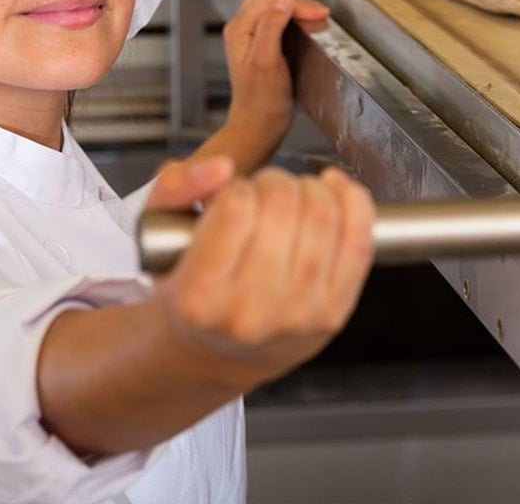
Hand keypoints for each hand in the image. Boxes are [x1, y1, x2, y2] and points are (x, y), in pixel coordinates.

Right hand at [155, 167, 374, 390]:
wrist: (224, 351)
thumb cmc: (193, 288)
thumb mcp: (159, 238)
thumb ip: (175, 188)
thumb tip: (221, 168)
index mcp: (200, 298)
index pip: (236, 208)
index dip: (239, 187)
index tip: (235, 196)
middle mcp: (250, 313)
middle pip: (282, 206)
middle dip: (276, 181)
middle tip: (266, 191)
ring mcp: (299, 316)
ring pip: (323, 217)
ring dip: (311, 188)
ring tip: (294, 196)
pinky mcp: (335, 313)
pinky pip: (359, 240)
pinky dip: (353, 202)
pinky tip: (334, 192)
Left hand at [221, 0, 329, 151]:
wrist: (259, 124)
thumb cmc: (262, 100)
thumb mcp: (267, 61)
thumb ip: (272, 26)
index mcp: (240, 27)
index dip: (298, 3)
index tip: (319, 15)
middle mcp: (243, 25)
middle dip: (298, 0)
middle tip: (318, 16)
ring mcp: (251, 32)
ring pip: (275, 0)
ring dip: (297, 5)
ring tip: (315, 18)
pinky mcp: (262, 40)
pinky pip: (278, 15)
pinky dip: (295, 15)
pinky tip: (306, 25)